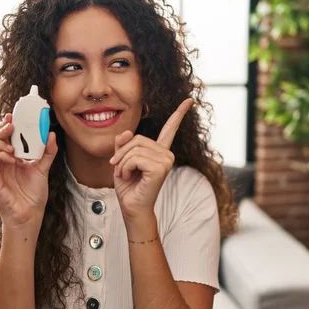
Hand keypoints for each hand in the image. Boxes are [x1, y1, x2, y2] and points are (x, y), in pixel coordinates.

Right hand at [0, 113, 57, 227]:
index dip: (2, 124)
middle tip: (11, 127)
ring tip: (12, 146)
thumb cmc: (33, 194)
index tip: (13, 116)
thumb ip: (47, 152)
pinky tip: (12, 159)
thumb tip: (50, 134)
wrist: (31, 215)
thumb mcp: (42, 168)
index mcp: (5, 157)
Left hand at [110, 98, 193, 220]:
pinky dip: (126, 167)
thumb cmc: (128, 187)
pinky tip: (129, 177)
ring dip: (122, 163)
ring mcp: (166, 160)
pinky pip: (135, 157)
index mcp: (159, 151)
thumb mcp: (121, 161)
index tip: (190, 100)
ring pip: (134, 149)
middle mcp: (166, 154)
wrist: (131, 208)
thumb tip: (127, 133)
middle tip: (118, 168)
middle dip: (122, 153)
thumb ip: (123, 145)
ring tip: (125, 174)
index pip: (170, 128)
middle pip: (137, 138)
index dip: (179, 113)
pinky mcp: (161, 167)